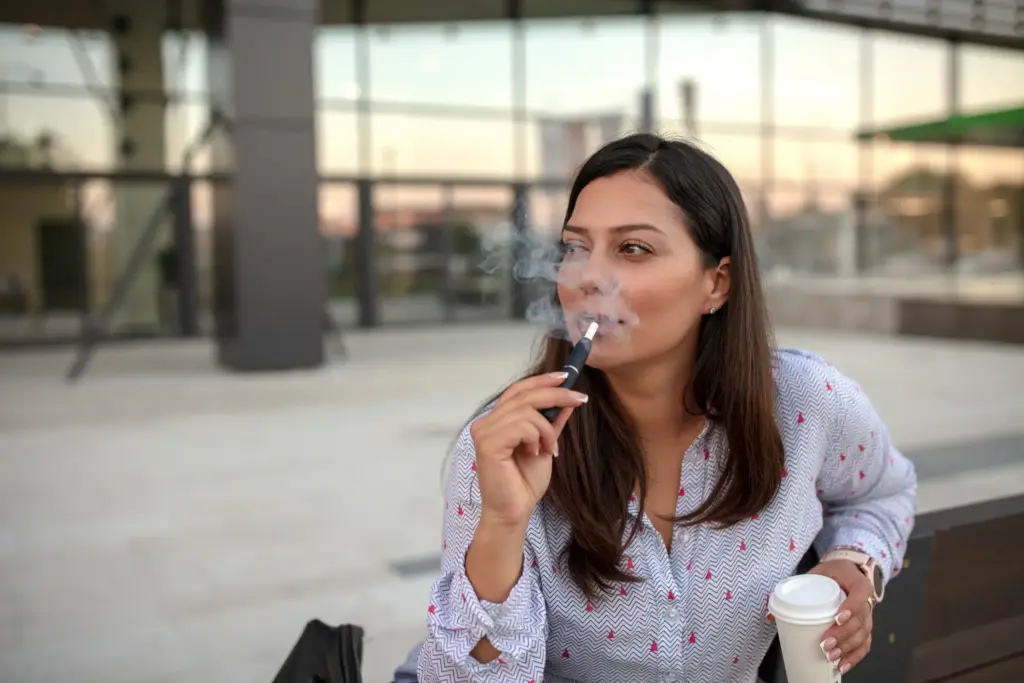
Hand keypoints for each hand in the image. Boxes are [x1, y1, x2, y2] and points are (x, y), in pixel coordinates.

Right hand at [469, 372, 587, 527]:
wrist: (514, 512)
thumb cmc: (524, 482)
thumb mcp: (545, 444)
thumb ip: (552, 422)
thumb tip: (569, 399)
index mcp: (496, 421)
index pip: (517, 390)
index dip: (541, 380)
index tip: (566, 376)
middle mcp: (485, 423)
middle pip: (524, 395)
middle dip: (556, 394)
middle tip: (580, 399)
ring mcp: (484, 432)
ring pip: (526, 411)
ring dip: (547, 428)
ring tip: (549, 448)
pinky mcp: (488, 444)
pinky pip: (522, 426)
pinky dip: (538, 436)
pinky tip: (537, 452)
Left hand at [808, 559, 875, 674]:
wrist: (847, 573)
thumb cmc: (831, 573)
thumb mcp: (818, 572)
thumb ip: (802, 585)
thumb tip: (775, 606)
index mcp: (858, 581)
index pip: (861, 592)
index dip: (851, 607)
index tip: (837, 618)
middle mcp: (866, 601)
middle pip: (861, 620)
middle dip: (843, 635)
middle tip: (825, 644)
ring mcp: (867, 617)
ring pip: (863, 635)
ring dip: (847, 648)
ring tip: (830, 656)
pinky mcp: (864, 628)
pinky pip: (864, 644)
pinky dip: (854, 656)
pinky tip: (842, 665)